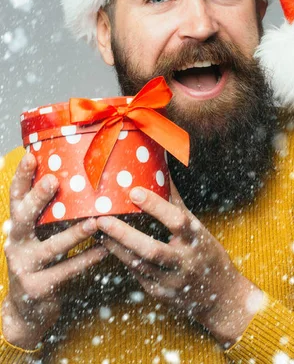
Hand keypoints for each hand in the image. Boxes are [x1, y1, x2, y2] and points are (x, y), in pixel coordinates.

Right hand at [1, 153, 106, 349]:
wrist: (26, 309)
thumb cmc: (41, 259)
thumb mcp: (39, 235)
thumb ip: (50, 213)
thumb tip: (79, 178)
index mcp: (16, 226)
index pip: (16, 197)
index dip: (21, 177)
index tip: (31, 156)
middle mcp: (15, 244)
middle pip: (24, 218)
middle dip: (38, 198)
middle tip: (53, 181)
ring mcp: (24, 267)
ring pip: (51, 247)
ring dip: (75, 234)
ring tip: (95, 222)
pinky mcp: (37, 288)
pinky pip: (66, 271)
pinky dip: (87, 259)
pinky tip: (104, 250)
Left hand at [97, 180, 263, 347]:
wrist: (220, 297)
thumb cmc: (206, 252)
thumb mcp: (197, 227)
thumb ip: (175, 201)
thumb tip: (160, 169)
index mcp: (196, 240)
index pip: (176, 221)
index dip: (156, 206)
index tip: (134, 191)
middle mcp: (184, 262)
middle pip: (151, 250)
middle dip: (123, 235)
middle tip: (101, 218)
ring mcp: (170, 281)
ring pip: (137, 264)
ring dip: (114, 246)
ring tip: (95, 229)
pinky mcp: (158, 293)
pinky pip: (135, 274)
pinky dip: (120, 257)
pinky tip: (105, 244)